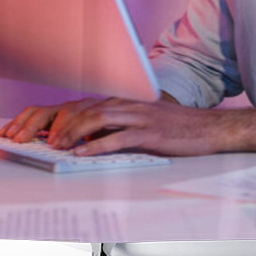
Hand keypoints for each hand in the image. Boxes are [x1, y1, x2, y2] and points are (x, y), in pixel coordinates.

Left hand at [0, 97, 223, 156]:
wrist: (209, 128)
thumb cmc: (179, 128)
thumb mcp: (145, 122)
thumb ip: (120, 126)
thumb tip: (91, 140)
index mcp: (129, 101)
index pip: (88, 104)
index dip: (66, 116)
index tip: (49, 131)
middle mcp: (132, 104)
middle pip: (89, 109)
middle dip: (63, 124)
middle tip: (46, 141)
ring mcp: (142, 116)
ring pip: (99, 119)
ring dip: (75, 133)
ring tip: (59, 146)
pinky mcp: (151, 132)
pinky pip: (119, 137)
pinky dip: (98, 146)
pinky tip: (84, 154)